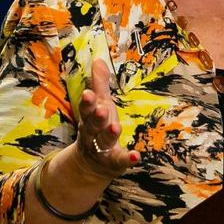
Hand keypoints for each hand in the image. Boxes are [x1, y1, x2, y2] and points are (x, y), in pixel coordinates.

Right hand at [74, 58, 139, 177]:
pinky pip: (120, 160)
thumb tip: (98, 59)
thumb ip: (99, 84)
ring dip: (109, 134)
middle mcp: (92, 133)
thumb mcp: (99, 105)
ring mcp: (102, 148)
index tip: (88, 93)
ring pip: (104, 141)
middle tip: (102, 110)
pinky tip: (136, 156)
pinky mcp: (113, 161)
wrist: (91, 164)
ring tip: (116, 128)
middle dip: (97, 117)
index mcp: (89, 117)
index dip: (87, 102)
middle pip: (93, 124)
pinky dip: (128, 159)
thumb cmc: (97, 127)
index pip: (86, 108)